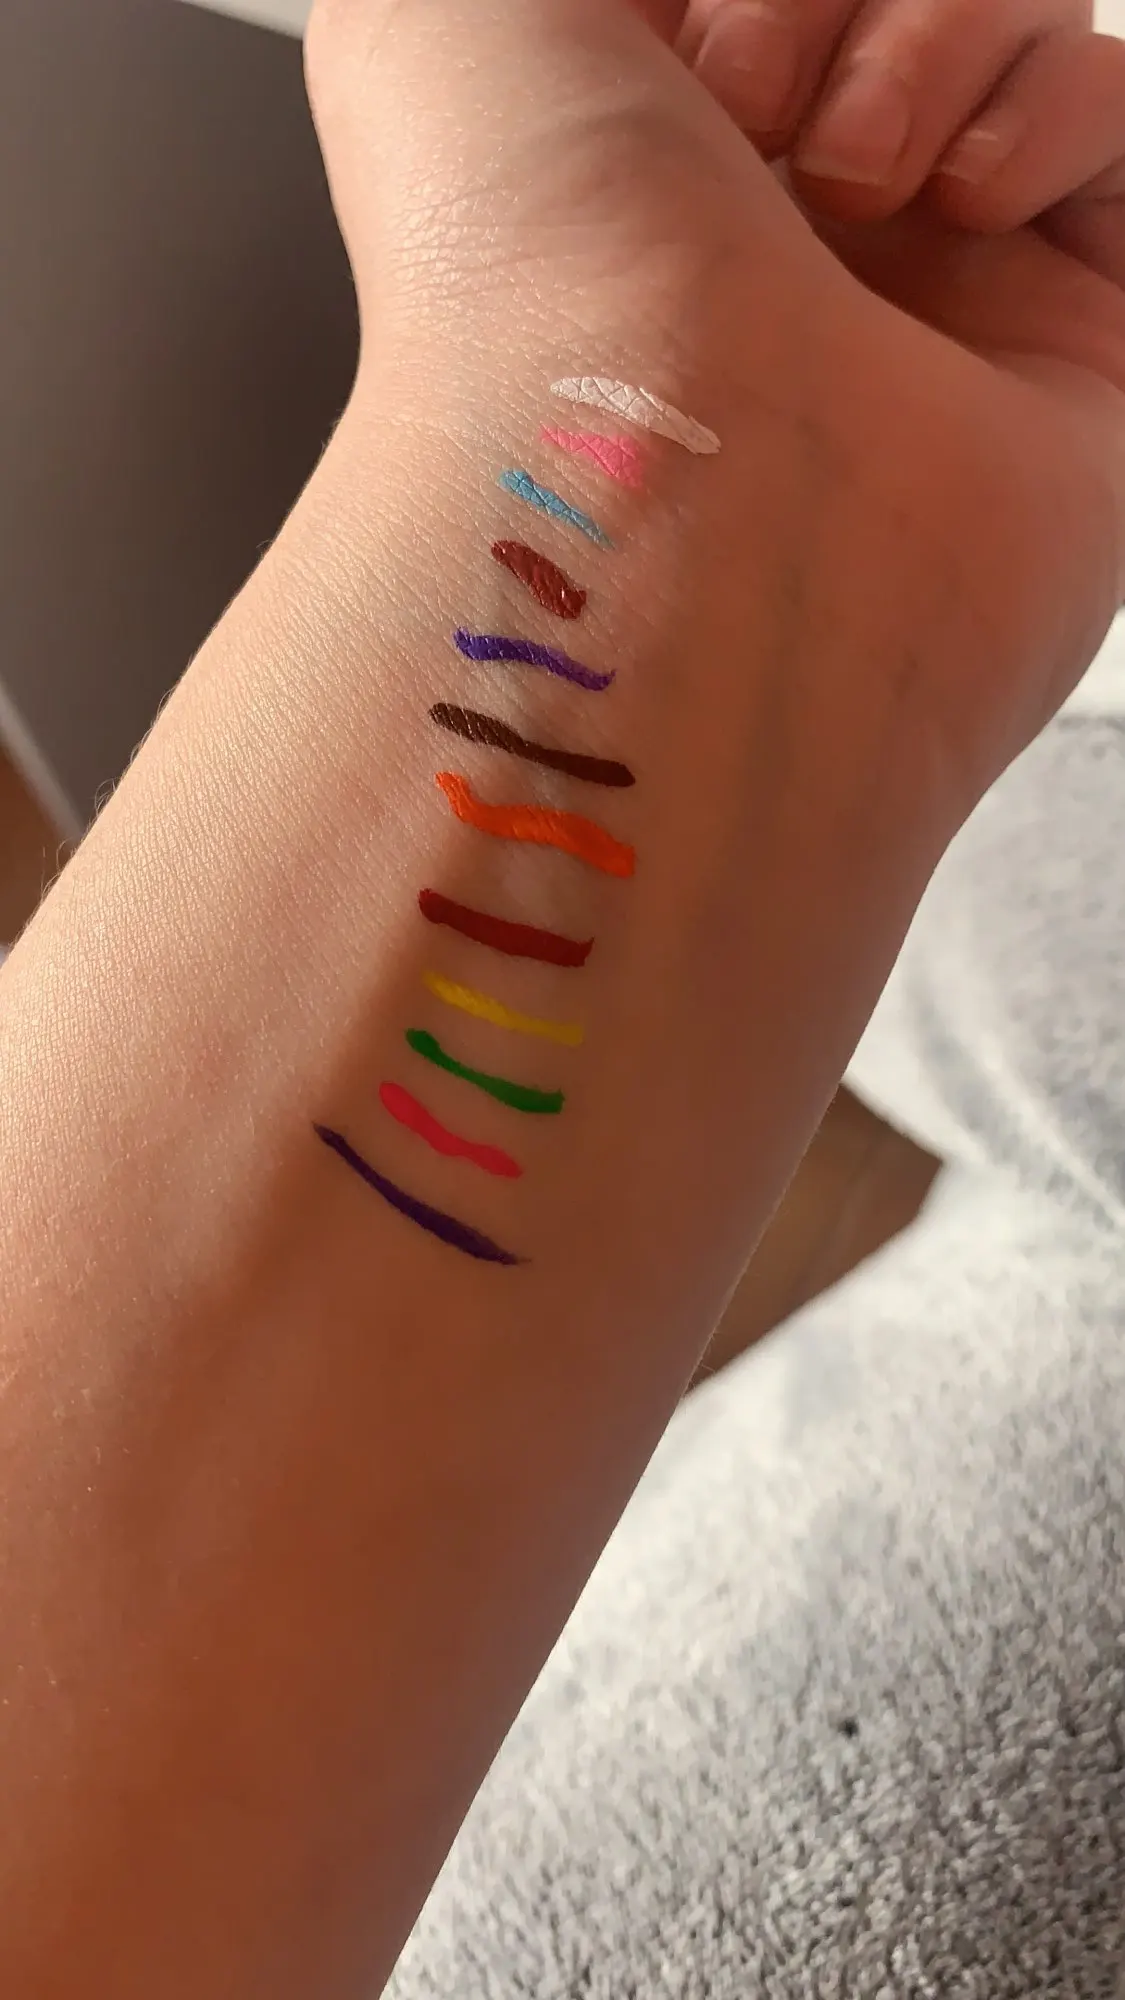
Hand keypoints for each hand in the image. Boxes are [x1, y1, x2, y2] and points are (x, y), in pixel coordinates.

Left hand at [307, 0, 1124, 811]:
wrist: (664, 514)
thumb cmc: (523, 288)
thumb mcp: (430, 27)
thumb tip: (668, 0)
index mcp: (646, 154)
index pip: (741, 0)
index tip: (671, 37)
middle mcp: (788, 226)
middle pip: (888, 0)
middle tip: (745, 116)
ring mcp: (933, 287)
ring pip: (1013, 23)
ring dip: (940, 30)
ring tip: (851, 175)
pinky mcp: (1065, 348)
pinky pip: (1112, 124)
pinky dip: (1054, 108)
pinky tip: (964, 200)